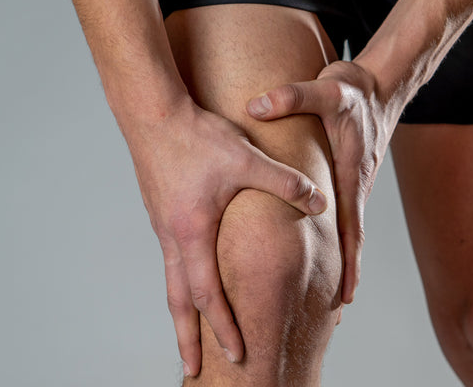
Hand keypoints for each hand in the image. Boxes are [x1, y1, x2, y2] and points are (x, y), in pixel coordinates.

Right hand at [125, 97, 327, 374]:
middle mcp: (172, 237)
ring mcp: (164, 227)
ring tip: (189, 334)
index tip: (237, 352)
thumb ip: (287, 182)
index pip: (207, 294)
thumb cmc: (196, 136)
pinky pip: (172, 260)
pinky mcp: (163, 214)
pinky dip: (181, 283)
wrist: (152, 111)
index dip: (223, 326)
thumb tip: (320, 201)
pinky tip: (192, 280)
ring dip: (181, 313)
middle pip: (177, 302)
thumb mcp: (247, 159)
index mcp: (192, 233)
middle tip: (192, 370)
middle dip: (186, 338)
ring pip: (171, 282)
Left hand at [246, 60, 394, 304]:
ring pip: (348, 228)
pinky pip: (344, 213)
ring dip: (343, 259)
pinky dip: (339, 238)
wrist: (379, 84)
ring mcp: (355, 184)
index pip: (352, 227)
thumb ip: (292, 97)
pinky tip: (327, 248)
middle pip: (353, 238)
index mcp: (352, 174)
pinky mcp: (349, 177)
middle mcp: (357, 185)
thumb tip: (256, 107)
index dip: (350, 262)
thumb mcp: (326, 88)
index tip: (346, 294)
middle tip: (338, 310)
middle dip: (347, 274)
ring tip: (331, 291)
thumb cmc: (354, 89)